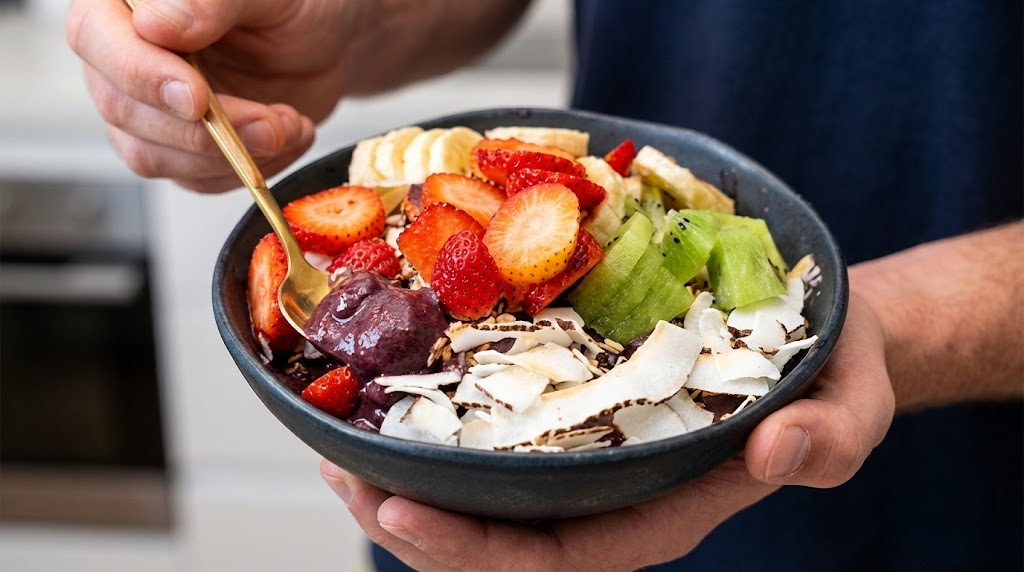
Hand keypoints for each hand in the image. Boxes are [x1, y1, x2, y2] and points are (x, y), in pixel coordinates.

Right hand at [66, 0, 354, 191]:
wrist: (327, 45)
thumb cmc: (295, 7)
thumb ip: (212, 2)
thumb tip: (158, 26)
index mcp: (126, 4)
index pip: (97, 38)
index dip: (141, 75)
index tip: (197, 99)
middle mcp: (124, 55)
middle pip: (122, 108)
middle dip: (203, 130)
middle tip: (269, 124)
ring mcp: (147, 107)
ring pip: (153, 155)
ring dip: (230, 156)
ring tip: (287, 125)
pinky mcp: (178, 148)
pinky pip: (194, 179)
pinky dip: (246, 170)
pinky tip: (286, 138)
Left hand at [321, 291, 894, 570]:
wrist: (819, 333)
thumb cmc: (835, 373)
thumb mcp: (851, 404)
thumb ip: (827, 439)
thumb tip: (776, 453)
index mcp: (664, 507)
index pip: (560, 557)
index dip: (475, 551)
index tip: (398, 511)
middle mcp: (611, 490)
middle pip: (496, 540)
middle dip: (411, 522)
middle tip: (336, 473)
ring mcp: (587, 452)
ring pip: (482, 493)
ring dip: (404, 477)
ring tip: (335, 442)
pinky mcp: (574, 408)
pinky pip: (495, 433)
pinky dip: (437, 424)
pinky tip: (387, 395)